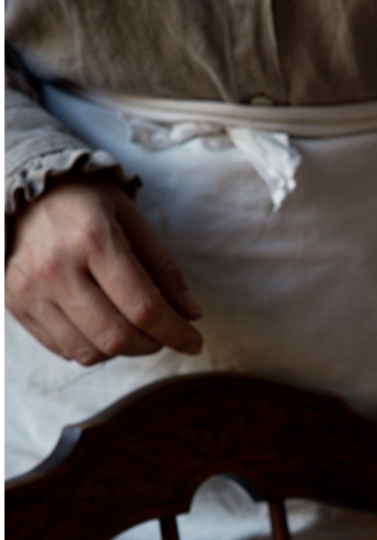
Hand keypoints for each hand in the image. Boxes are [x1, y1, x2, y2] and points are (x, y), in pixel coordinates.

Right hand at [6, 173, 202, 364]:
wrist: (17, 188)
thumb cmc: (83, 201)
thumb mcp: (130, 218)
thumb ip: (162, 268)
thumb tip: (191, 314)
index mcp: (92, 238)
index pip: (142, 306)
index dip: (175, 332)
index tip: (194, 342)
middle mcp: (55, 267)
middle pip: (116, 337)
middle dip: (152, 344)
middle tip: (165, 334)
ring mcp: (30, 289)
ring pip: (90, 351)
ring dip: (124, 351)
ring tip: (134, 330)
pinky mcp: (14, 303)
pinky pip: (64, 349)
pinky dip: (93, 348)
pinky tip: (103, 327)